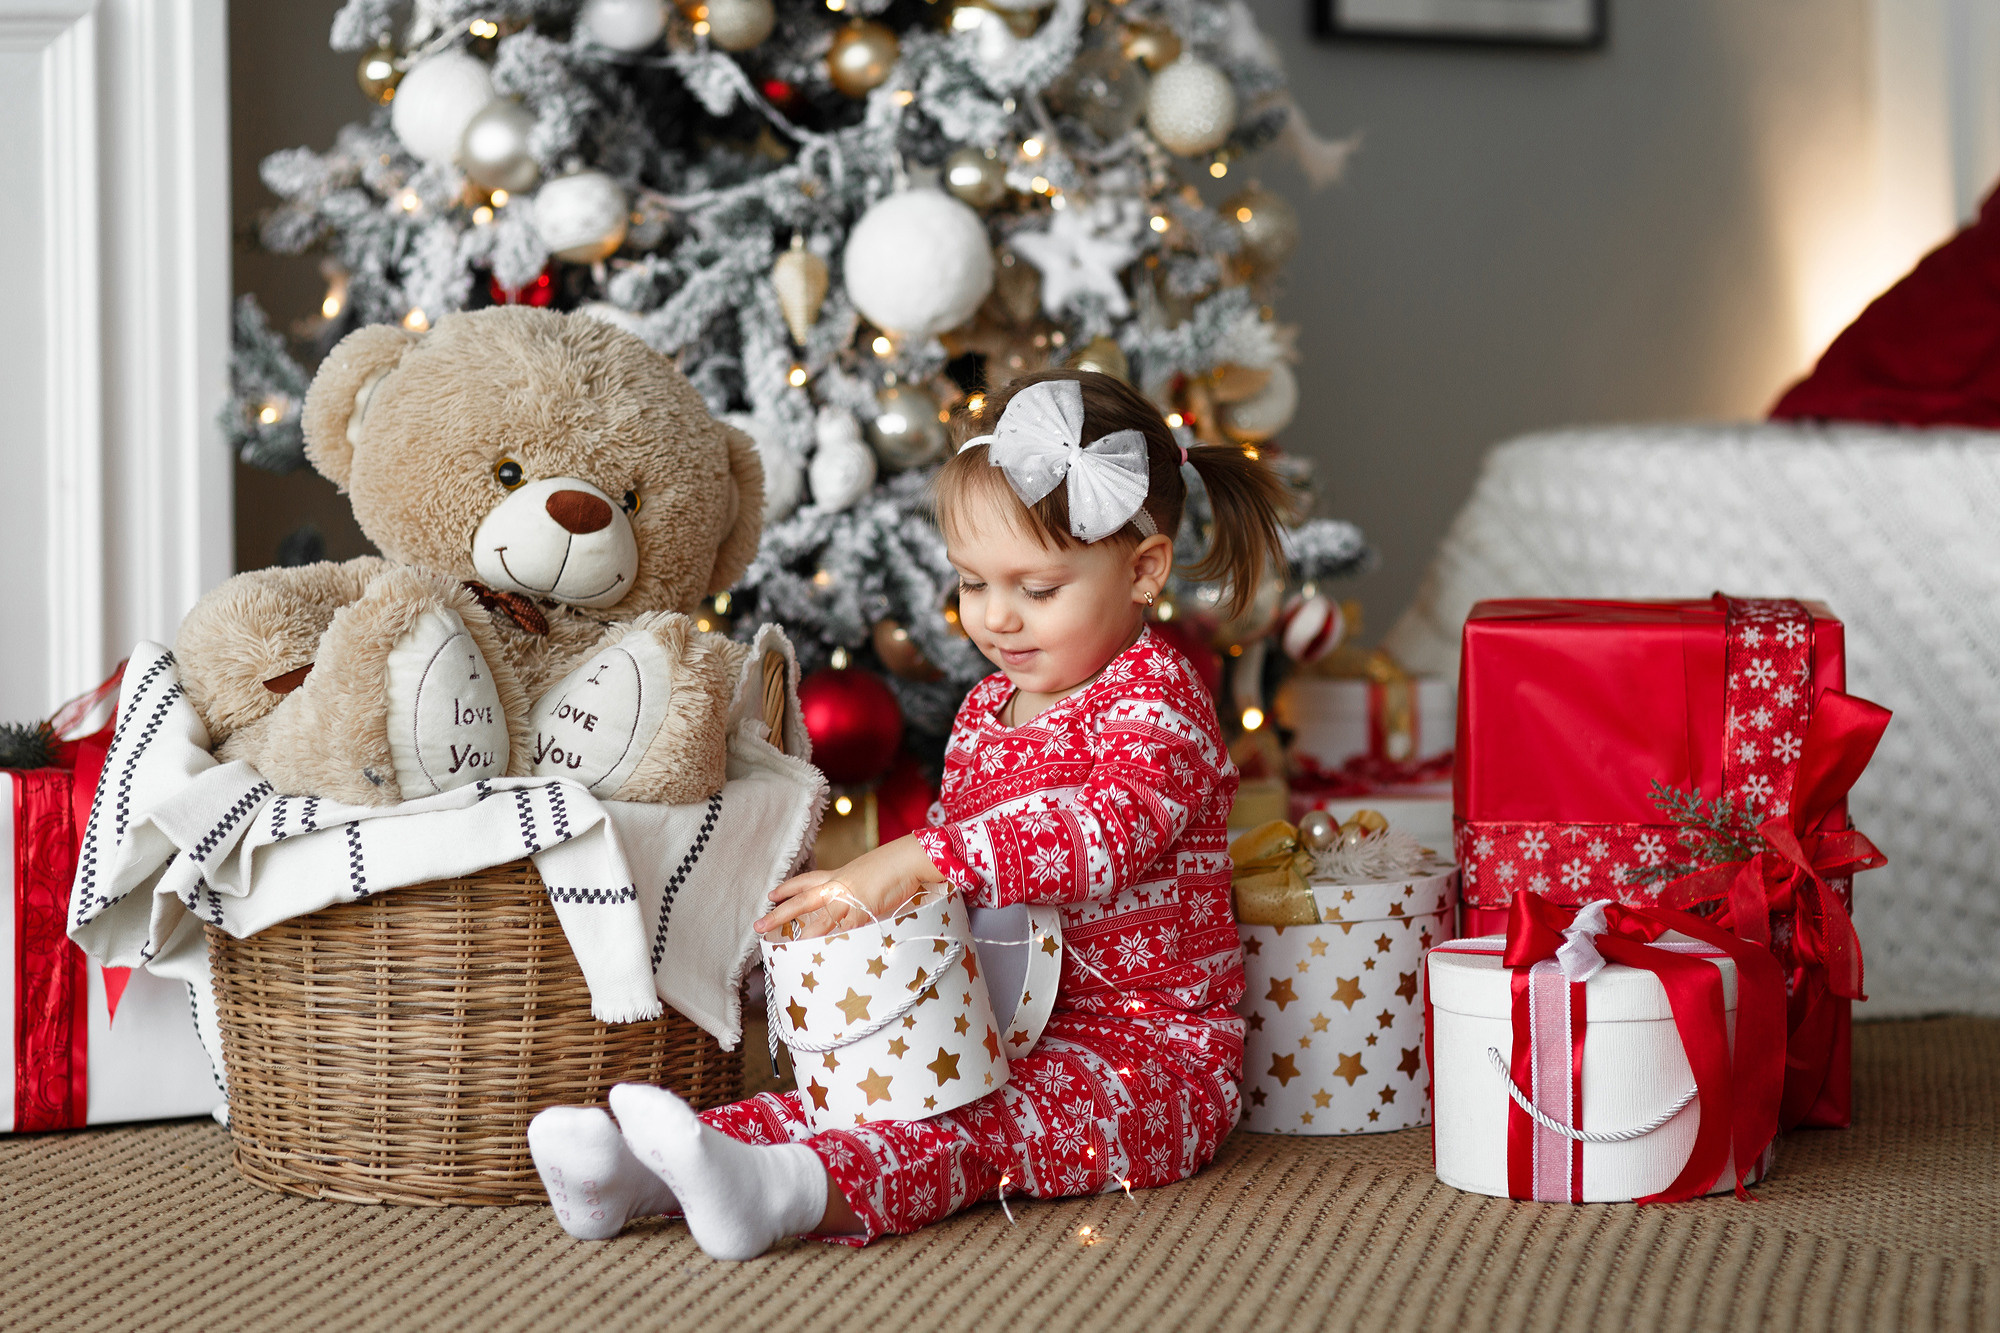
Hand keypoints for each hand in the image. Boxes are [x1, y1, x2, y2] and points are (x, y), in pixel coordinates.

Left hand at [756, 835, 943, 939]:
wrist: (910, 859)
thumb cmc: (896, 866)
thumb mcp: (869, 876)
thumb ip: (857, 890)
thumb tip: (856, 901)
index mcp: (840, 875)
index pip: (807, 880)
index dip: (788, 888)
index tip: (771, 895)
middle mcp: (839, 886)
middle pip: (803, 900)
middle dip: (779, 913)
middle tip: (758, 925)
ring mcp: (849, 899)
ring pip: (821, 919)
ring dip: (804, 934)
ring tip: (787, 946)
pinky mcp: (863, 912)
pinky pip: (846, 931)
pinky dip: (836, 942)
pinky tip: (824, 952)